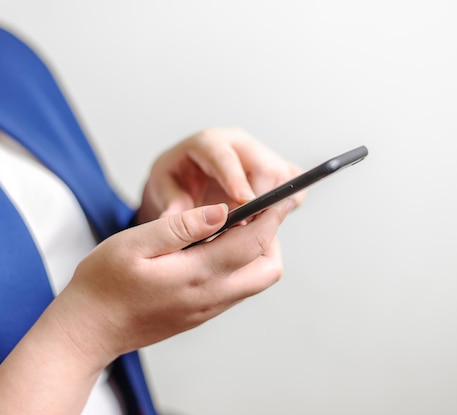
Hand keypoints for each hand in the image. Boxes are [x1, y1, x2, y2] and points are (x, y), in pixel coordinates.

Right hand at [59, 199, 294, 365]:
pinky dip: (239, 265)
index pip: (253, 242)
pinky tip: (215, 248)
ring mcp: (208, 308)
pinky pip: (236, 289)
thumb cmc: (103, 284)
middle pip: (268, 268)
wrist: (88, 331)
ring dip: (256, 251)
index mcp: (197, 275)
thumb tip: (221, 210)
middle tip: (252, 211)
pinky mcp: (201, 313)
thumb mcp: (134, 243)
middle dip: (271, 236)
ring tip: (233, 226)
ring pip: (256, 281)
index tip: (282, 195)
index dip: (272, 215)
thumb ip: (181, 226)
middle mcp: (211, 296)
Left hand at [137, 127, 303, 223]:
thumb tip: (173, 221)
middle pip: (264, 166)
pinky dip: (289, 201)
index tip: (244, 202)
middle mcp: (239, 144)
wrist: (186, 175)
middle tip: (248, 228)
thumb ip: (171, 204)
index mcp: (209, 143)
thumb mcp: (163, 187)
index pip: (225, 157)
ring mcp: (260, 154)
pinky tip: (273, 218)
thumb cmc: (175, 178)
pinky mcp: (274, 168)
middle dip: (261, 201)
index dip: (236, 180)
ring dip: (275, 204)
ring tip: (256, 227)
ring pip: (283, 175)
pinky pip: (293, 182)